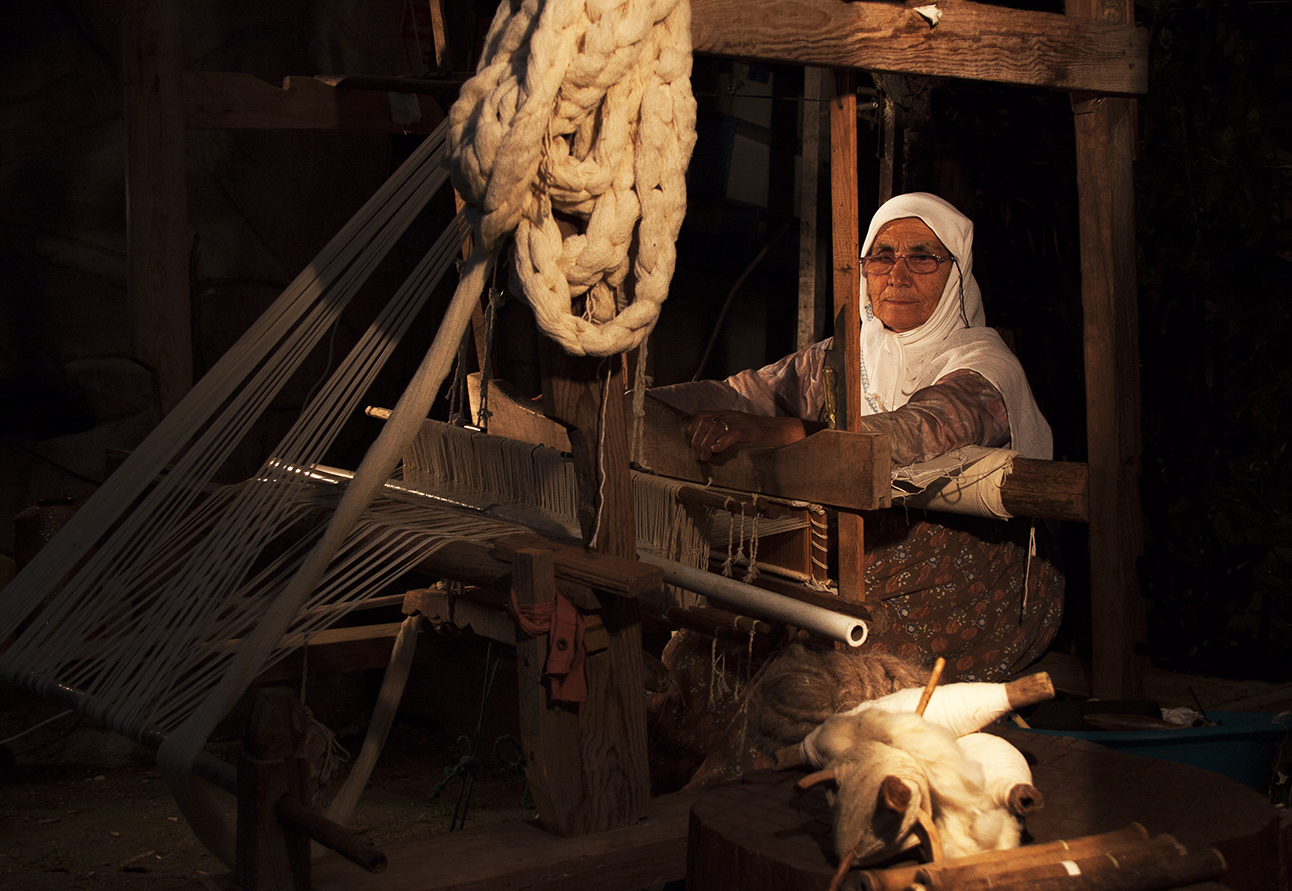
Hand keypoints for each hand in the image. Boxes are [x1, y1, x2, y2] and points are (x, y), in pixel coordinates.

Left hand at [686, 411, 808, 461]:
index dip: (692, 431)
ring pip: (714, 428)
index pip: (700, 417)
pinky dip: (722, 442)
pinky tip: (717, 450)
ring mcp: (740, 422)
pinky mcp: (750, 431)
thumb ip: (723, 436)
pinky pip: (732, 433)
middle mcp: (731, 416)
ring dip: (706, 444)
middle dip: (697, 441)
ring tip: (706, 457)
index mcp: (726, 415)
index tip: (692, 446)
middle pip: (704, 423)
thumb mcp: (738, 432)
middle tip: (698, 456)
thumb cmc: (761, 437)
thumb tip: (708, 450)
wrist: (784, 432)